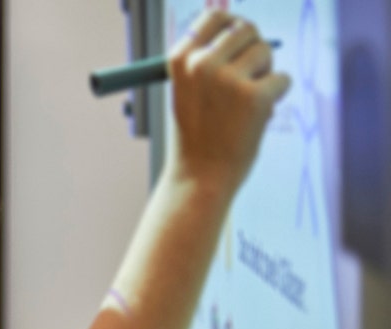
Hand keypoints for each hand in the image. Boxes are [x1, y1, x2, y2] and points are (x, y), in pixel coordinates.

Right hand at [166, 9, 291, 194]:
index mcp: (180, 60)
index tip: (239, 38)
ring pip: (266, 52)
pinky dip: (277, 96)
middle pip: (246, 29)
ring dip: (266, 73)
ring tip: (248, 102)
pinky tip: (257, 117)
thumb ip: (206, 60)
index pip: (214, 17)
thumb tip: (239, 26)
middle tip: (250, 75)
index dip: (232, 24)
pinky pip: (282, 79)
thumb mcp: (188, 91)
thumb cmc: (196, 136)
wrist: (200, 177)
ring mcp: (229, 80)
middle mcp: (202, 64)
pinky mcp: (255, 97)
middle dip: (255, 48)